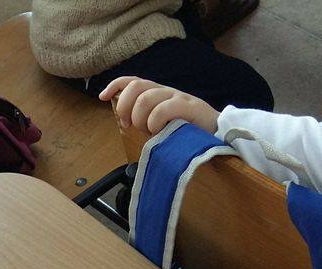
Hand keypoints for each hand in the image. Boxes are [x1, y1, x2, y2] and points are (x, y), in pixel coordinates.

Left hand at [99, 76, 218, 134]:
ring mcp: (178, 97)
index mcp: (158, 93)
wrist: (219, 136)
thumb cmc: (187, 132)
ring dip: (140, 118)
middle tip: (128, 125)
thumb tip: (123, 121)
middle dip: (124, 106)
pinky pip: (163, 109)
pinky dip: (154, 122)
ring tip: (149, 131)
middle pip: (136, 87)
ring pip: (145, 98)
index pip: (133, 80)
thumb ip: (145, 118)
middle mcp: (166, 91)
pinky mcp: (189, 106)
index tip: (102, 96)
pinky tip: (159, 132)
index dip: (115, 85)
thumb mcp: (161, 124)